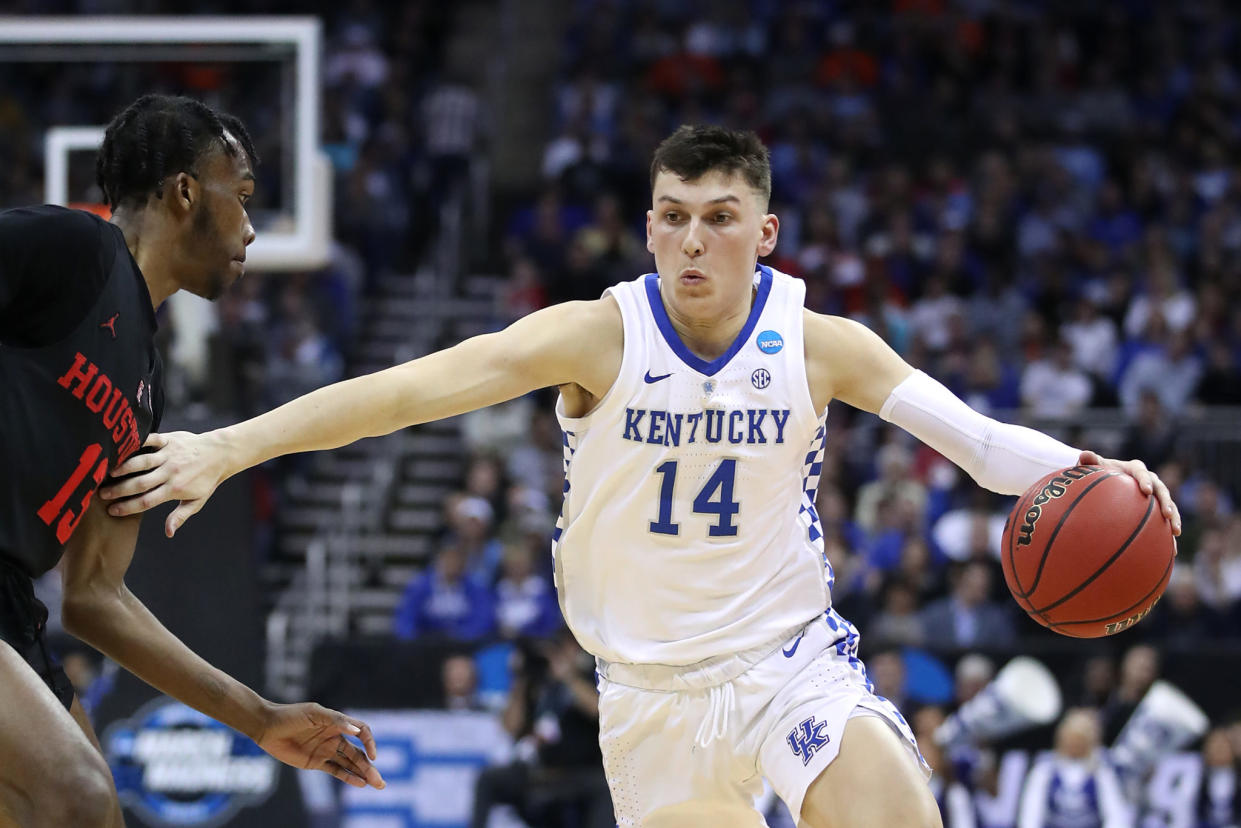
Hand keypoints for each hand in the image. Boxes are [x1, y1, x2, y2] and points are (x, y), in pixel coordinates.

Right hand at [99, 430, 228, 536]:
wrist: (221, 454)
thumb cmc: (207, 480)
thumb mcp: (197, 501)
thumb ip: (180, 515)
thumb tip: (168, 533)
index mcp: (175, 489)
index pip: (147, 501)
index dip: (128, 507)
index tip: (112, 511)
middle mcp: (170, 472)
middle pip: (140, 483)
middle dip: (119, 490)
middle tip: (101, 494)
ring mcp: (169, 455)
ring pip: (142, 461)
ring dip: (123, 467)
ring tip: (106, 472)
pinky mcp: (170, 440)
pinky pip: (151, 440)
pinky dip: (137, 442)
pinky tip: (120, 446)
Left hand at [256, 702, 384, 789]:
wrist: (267, 727)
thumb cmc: (291, 715)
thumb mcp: (314, 713)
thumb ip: (336, 720)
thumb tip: (356, 731)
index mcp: (338, 722)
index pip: (361, 731)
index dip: (369, 742)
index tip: (372, 754)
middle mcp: (335, 737)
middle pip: (358, 753)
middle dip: (370, 766)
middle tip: (380, 781)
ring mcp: (326, 751)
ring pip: (350, 764)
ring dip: (363, 774)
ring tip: (376, 784)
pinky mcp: (316, 762)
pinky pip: (336, 771)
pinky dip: (348, 777)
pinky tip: (359, 783)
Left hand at [1078, 450, 1181, 535]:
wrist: (1105, 482)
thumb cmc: (1097, 472)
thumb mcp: (1092, 466)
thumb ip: (1090, 461)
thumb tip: (1085, 454)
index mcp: (1135, 469)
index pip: (1142, 473)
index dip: (1145, 481)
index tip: (1146, 491)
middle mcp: (1150, 481)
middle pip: (1162, 491)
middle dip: (1167, 503)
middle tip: (1168, 515)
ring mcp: (1155, 497)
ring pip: (1169, 507)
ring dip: (1174, 519)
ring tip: (1176, 533)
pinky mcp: (1155, 510)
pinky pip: (1164, 523)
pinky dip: (1168, 536)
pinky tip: (1172, 552)